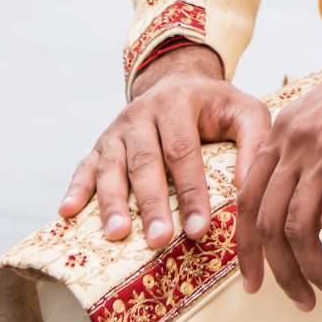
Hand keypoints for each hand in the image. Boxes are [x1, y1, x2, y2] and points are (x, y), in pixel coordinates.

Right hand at [59, 44, 272, 250]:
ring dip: (112, 202)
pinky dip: (75, 189)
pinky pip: (84, 166)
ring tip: (116, 234)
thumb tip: (248, 186)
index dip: (190, 192)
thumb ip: (254, 142)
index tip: (198, 228)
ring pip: (111, 167)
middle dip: (152, 204)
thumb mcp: (244, 111)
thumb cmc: (215, 106)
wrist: (177, 81)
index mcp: (178, 104)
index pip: (183, 152)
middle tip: (159, 240)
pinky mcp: (100, 144)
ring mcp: (117, 130)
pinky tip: (67, 212)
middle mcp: (142, 114)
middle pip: (145, 163)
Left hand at [238, 0, 321, 309]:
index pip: (246, 201)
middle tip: (303, 301)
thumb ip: (308, 147)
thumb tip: (304, 196)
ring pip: (298, 230)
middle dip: (282, 272)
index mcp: (281, 130)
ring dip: (315, 272)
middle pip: (267, 223)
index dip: (247, 249)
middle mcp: (292, 140)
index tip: (256, 283)